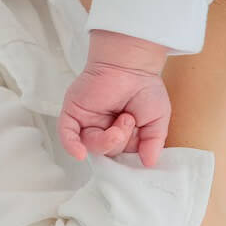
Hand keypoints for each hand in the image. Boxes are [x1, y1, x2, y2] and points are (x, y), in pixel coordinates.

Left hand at [57, 63, 171, 168]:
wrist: (132, 62)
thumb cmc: (146, 87)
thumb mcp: (158, 119)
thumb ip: (154, 142)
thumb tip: (149, 163)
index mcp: (122, 134)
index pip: (120, 155)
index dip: (128, 159)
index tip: (139, 152)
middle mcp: (103, 129)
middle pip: (105, 152)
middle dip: (119, 141)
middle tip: (130, 120)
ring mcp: (87, 121)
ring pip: (89, 145)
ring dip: (107, 140)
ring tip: (123, 120)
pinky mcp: (73, 112)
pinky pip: (67, 135)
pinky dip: (72, 146)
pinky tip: (79, 153)